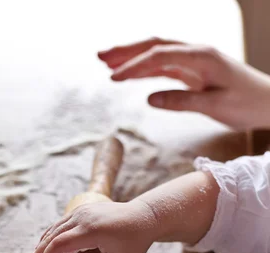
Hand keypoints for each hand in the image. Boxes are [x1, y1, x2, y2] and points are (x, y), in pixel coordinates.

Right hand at [32, 201, 155, 252]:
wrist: (146, 215)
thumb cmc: (137, 238)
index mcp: (91, 230)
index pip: (59, 244)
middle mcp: (81, 217)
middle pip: (49, 237)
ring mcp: (80, 212)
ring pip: (52, 230)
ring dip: (43, 248)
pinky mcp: (81, 211)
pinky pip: (59, 225)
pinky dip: (51, 240)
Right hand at [98, 38, 269, 129]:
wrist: (267, 102)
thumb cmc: (246, 104)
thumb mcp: (215, 105)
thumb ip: (182, 101)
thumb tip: (149, 99)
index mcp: (201, 57)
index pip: (160, 56)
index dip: (134, 67)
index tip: (113, 79)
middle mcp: (196, 53)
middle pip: (154, 45)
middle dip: (126, 51)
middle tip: (100, 57)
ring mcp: (194, 61)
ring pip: (157, 54)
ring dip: (132, 58)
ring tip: (107, 64)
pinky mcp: (194, 72)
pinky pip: (165, 67)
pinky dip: (145, 70)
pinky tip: (131, 75)